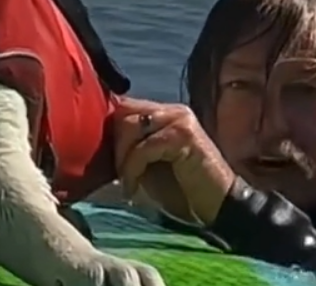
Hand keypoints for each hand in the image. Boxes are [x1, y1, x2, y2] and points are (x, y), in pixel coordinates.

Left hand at [112, 97, 236, 225]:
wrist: (218, 208)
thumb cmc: (182, 190)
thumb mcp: (148, 166)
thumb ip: (131, 149)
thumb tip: (96, 142)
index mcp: (165, 114)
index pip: (125, 108)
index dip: (110, 133)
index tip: (107, 163)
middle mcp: (173, 111)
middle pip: (124, 112)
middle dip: (115, 146)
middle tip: (120, 176)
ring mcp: (180, 119)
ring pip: (131, 126)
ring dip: (123, 159)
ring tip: (128, 182)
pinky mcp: (184, 135)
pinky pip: (144, 147)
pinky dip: (133, 169)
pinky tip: (133, 189)